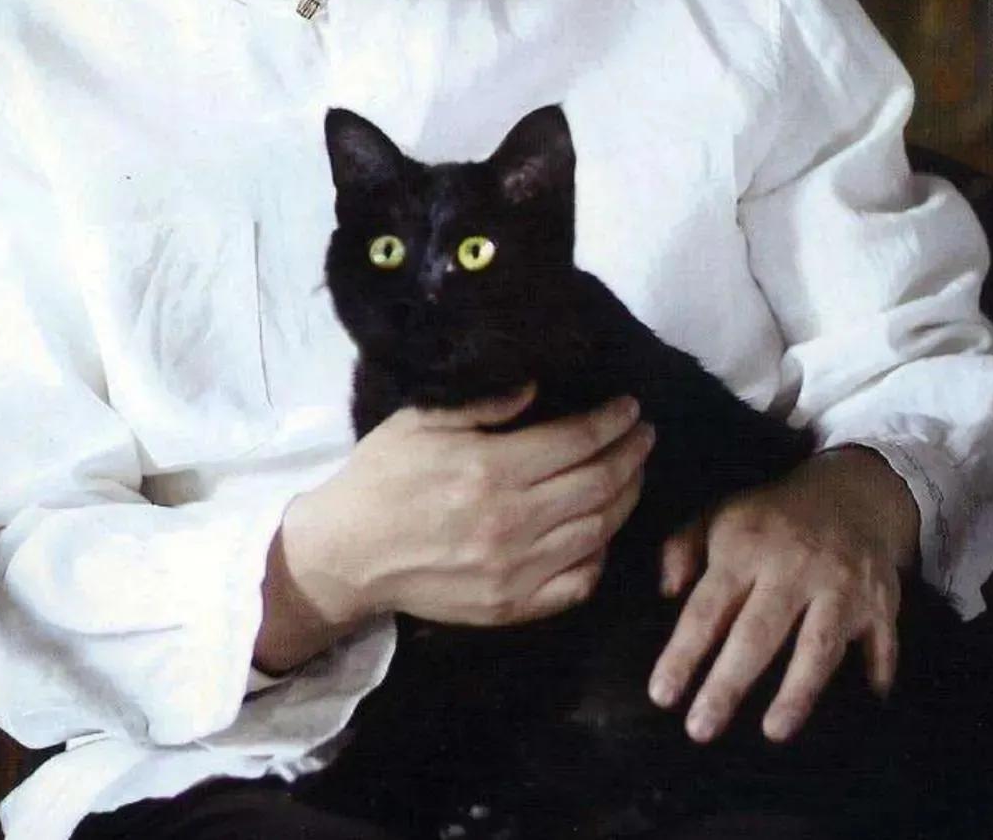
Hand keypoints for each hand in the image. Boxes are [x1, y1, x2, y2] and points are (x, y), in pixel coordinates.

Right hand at [255, 387, 653, 671]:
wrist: (347, 554)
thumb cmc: (381, 476)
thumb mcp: (420, 421)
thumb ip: (482, 403)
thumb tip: (536, 387)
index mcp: (491, 468)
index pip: (577, 441)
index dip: (612, 421)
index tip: (630, 407)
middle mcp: (512, 520)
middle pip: (599, 484)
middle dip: (632, 454)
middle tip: (644, 435)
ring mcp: (515, 569)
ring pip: (598, 532)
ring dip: (626, 498)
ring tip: (634, 473)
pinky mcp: (511, 606)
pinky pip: (578, 583)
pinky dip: (601, 555)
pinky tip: (604, 532)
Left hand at [647, 446, 918, 743]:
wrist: (847, 492)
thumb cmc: (770, 519)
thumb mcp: (717, 516)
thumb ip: (681, 548)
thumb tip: (666, 593)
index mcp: (745, 548)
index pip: (707, 607)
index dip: (683, 652)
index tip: (661, 695)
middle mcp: (792, 566)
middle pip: (758, 632)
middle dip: (728, 683)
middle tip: (700, 729)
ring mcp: (840, 584)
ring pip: (819, 645)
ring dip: (797, 691)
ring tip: (773, 731)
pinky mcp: (881, 600)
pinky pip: (880, 642)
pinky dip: (877, 668)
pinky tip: (869, 697)